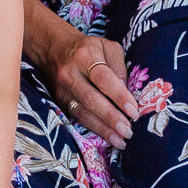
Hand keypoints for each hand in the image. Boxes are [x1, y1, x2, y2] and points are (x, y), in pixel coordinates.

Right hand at [34, 20, 134, 148]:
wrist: (54, 48)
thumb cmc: (88, 48)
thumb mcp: (107, 46)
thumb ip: (119, 67)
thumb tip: (126, 92)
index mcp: (85, 56)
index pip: (103, 78)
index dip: (118, 95)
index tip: (133, 111)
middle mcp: (70, 73)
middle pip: (91, 98)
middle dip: (111, 117)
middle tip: (128, 130)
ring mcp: (62, 89)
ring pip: (83, 112)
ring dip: (103, 129)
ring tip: (121, 140)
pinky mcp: (59, 101)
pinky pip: (77, 117)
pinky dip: (94, 129)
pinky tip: (108, 137)